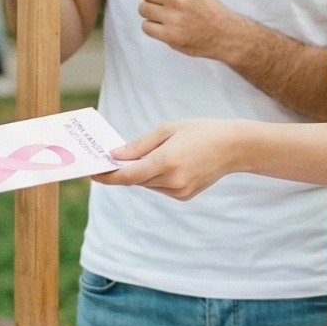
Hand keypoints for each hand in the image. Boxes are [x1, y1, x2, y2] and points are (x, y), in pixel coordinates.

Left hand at [94, 120, 239, 199]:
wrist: (234, 147)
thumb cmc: (200, 131)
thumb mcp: (168, 129)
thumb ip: (139, 145)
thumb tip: (115, 156)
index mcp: (166, 161)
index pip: (128, 175)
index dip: (108, 176)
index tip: (92, 173)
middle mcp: (172, 180)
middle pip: (136, 180)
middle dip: (123, 170)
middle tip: (111, 159)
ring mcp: (179, 191)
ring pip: (147, 185)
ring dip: (141, 173)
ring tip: (148, 156)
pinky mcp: (185, 196)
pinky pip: (160, 188)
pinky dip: (155, 178)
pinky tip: (167, 163)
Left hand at [110, 0, 240, 61]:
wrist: (226, 34)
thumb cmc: (206, 7)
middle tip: (167, 3)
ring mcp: (175, 18)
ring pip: (143, 10)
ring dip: (152, 13)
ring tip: (171, 16)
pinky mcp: (171, 36)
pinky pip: (146, 27)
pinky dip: (153, 27)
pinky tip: (169, 28)